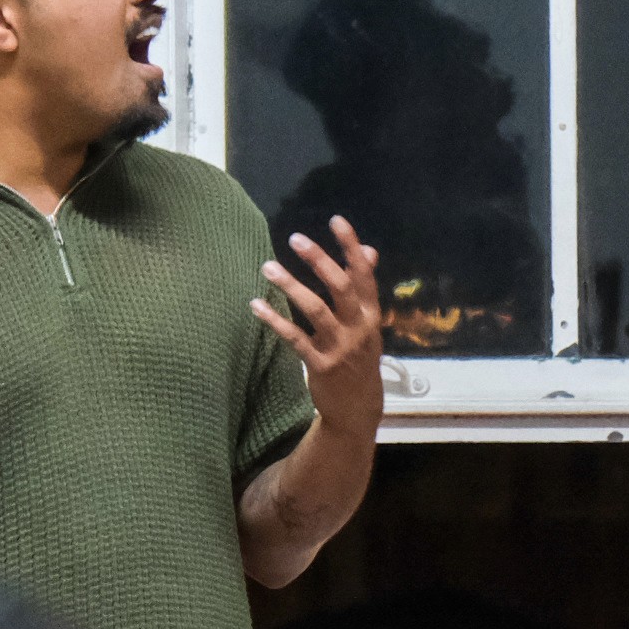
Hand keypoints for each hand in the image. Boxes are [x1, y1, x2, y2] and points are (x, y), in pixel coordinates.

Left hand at [255, 220, 386, 426]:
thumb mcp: (368, 324)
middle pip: (340, 287)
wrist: (357, 408)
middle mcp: (359, 328)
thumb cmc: (359, 358)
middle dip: (319, 260)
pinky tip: (256, 306)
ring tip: (268, 267)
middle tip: (295, 238)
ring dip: (291, 286)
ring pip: (316, 310)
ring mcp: (340, 347)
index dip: (351, 246)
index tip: (336, 220)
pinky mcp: (320, 365)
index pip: (364, 274)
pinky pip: (295, 339)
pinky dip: (275, 321)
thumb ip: (365, 288)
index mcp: (371, 314)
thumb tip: (369, 250)